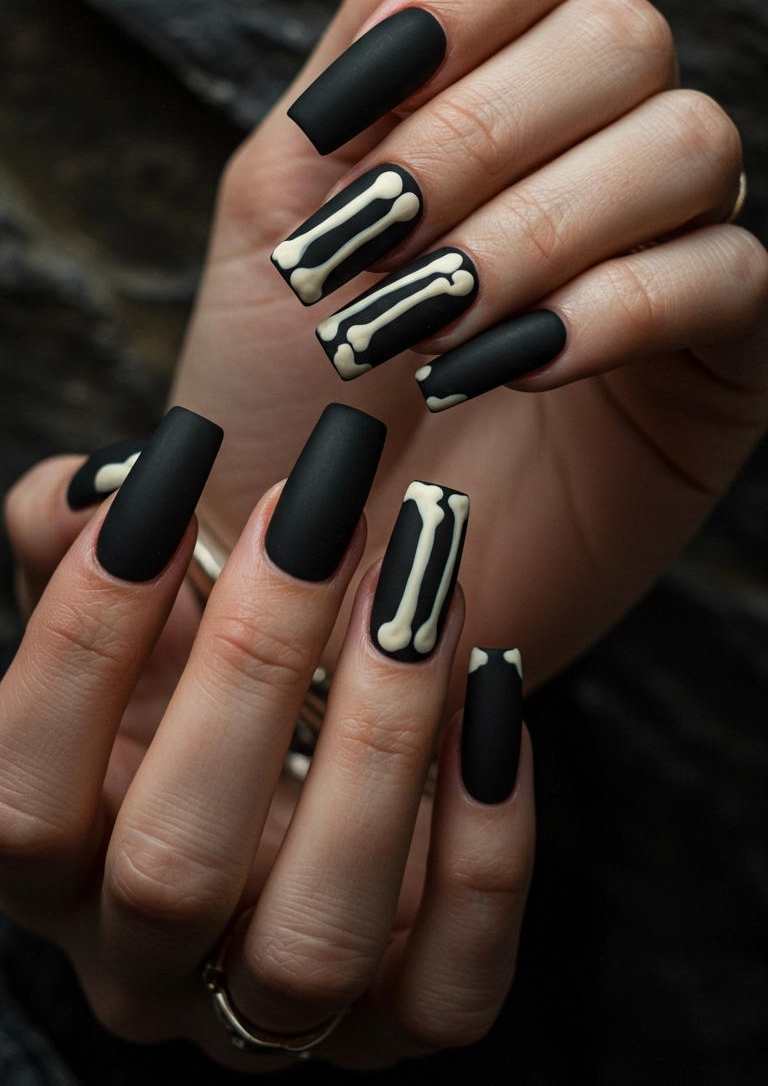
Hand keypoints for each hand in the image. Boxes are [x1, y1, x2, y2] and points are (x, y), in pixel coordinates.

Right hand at [1, 413, 533, 1069]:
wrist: (363, 641)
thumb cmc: (236, 589)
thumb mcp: (140, 563)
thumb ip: (74, 528)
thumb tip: (91, 501)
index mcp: (60, 846)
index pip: (23, 791)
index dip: (84, 637)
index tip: (173, 481)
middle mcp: (151, 947)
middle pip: (168, 870)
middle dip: (254, 670)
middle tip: (325, 522)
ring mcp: (280, 990)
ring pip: (313, 940)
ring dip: (381, 751)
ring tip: (422, 599)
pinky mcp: (411, 1006)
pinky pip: (449, 991)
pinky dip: (487, 850)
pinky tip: (492, 695)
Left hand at [171, 0, 767, 694]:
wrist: (304, 543)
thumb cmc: (277, 375)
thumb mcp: (284, 189)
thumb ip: (373, 41)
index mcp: (501, 87)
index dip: (462, 4)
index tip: (350, 112)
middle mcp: (599, 145)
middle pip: (623, 35)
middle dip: (480, 136)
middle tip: (377, 242)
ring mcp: (671, 245)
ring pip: (688, 144)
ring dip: (538, 225)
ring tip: (427, 320)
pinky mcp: (719, 359)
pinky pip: (724, 278)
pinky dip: (608, 309)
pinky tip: (507, 364)